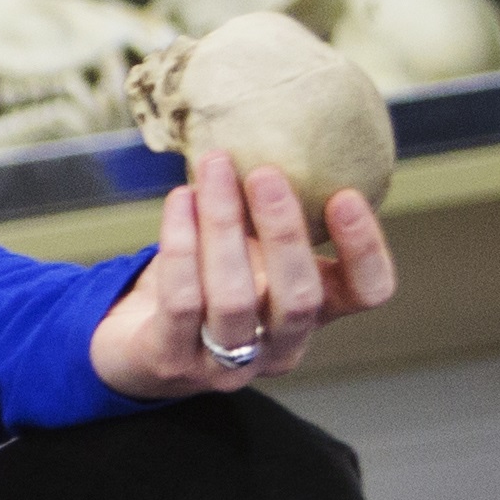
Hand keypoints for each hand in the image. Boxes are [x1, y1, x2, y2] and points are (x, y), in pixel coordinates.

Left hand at [92, 147, 396, 400]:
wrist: (132, 346)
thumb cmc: (204, 285)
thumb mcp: (250, 252)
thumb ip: (269, 215)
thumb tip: (277, 134)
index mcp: (314, 315)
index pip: (367, 292)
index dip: (365, 248)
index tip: (345, 195)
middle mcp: (279, 346)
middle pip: (300, 298)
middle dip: (284, 231)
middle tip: (265, 174)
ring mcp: (226, 365)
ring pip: (234, 298)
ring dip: (222, 225)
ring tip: (213, 169)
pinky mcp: (172, 362)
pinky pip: (182, 300)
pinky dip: (181, 244)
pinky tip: (179, 200)